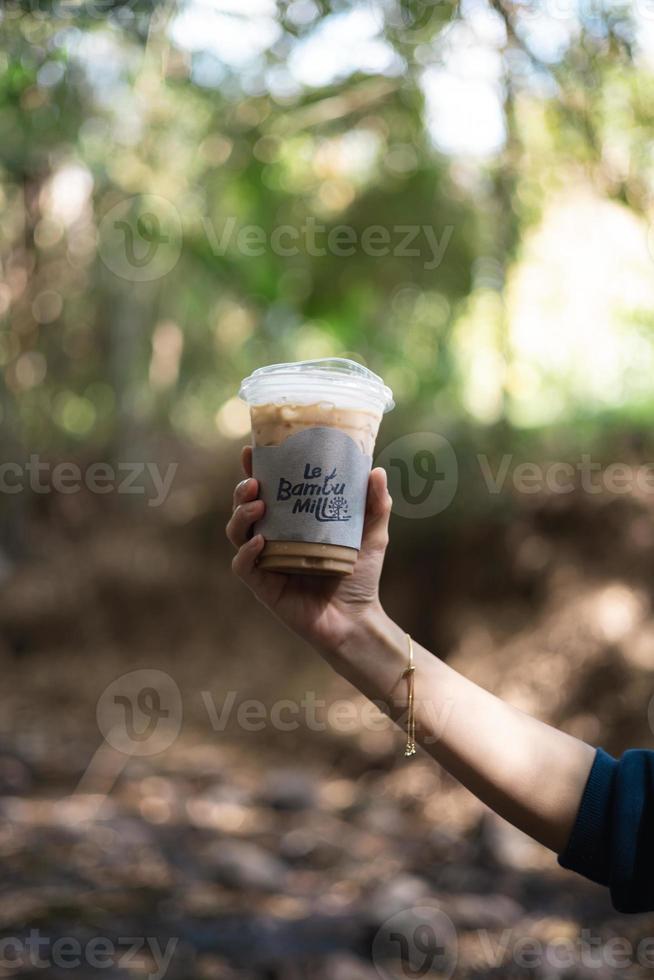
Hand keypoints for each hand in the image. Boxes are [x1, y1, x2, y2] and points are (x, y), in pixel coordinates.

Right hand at [227, 447, 391, 655]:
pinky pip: (244, 566)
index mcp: (292, 522)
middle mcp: (273, 538)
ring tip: (258, 504)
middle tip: (254, 481)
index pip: (267, 490)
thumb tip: (376, 470)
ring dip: (241, 515)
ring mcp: (266, 562)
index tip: (253, 451)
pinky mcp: (263, 586)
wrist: (356, 619)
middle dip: (242, 490)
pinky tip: (260, 542)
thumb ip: (376, 504)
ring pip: (237, 533)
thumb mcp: (373, 534)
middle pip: (244, 507)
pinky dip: (247, 552)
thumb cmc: (360, 576)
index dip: (255, 470)